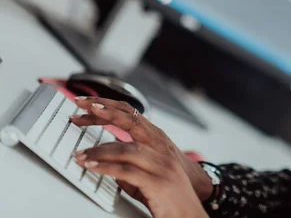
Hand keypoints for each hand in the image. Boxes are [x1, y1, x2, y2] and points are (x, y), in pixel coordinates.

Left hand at [70, 98, 213, 211]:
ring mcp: (161, 164)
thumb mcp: (150, 173)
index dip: (109, 107)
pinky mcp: (158, 182)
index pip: (132, 115)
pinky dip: (106, 168)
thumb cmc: (171, 194)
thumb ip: (130, 165)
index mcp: (159, 140)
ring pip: (126, 148)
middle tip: (77, 114)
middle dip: (101, 113)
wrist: (191, 213)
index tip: (88, 104)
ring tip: (80, 155)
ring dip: (98, 151)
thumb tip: (107, 163)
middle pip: (130, 120)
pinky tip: (92, 167)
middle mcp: (161, 147)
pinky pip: (127, 171)